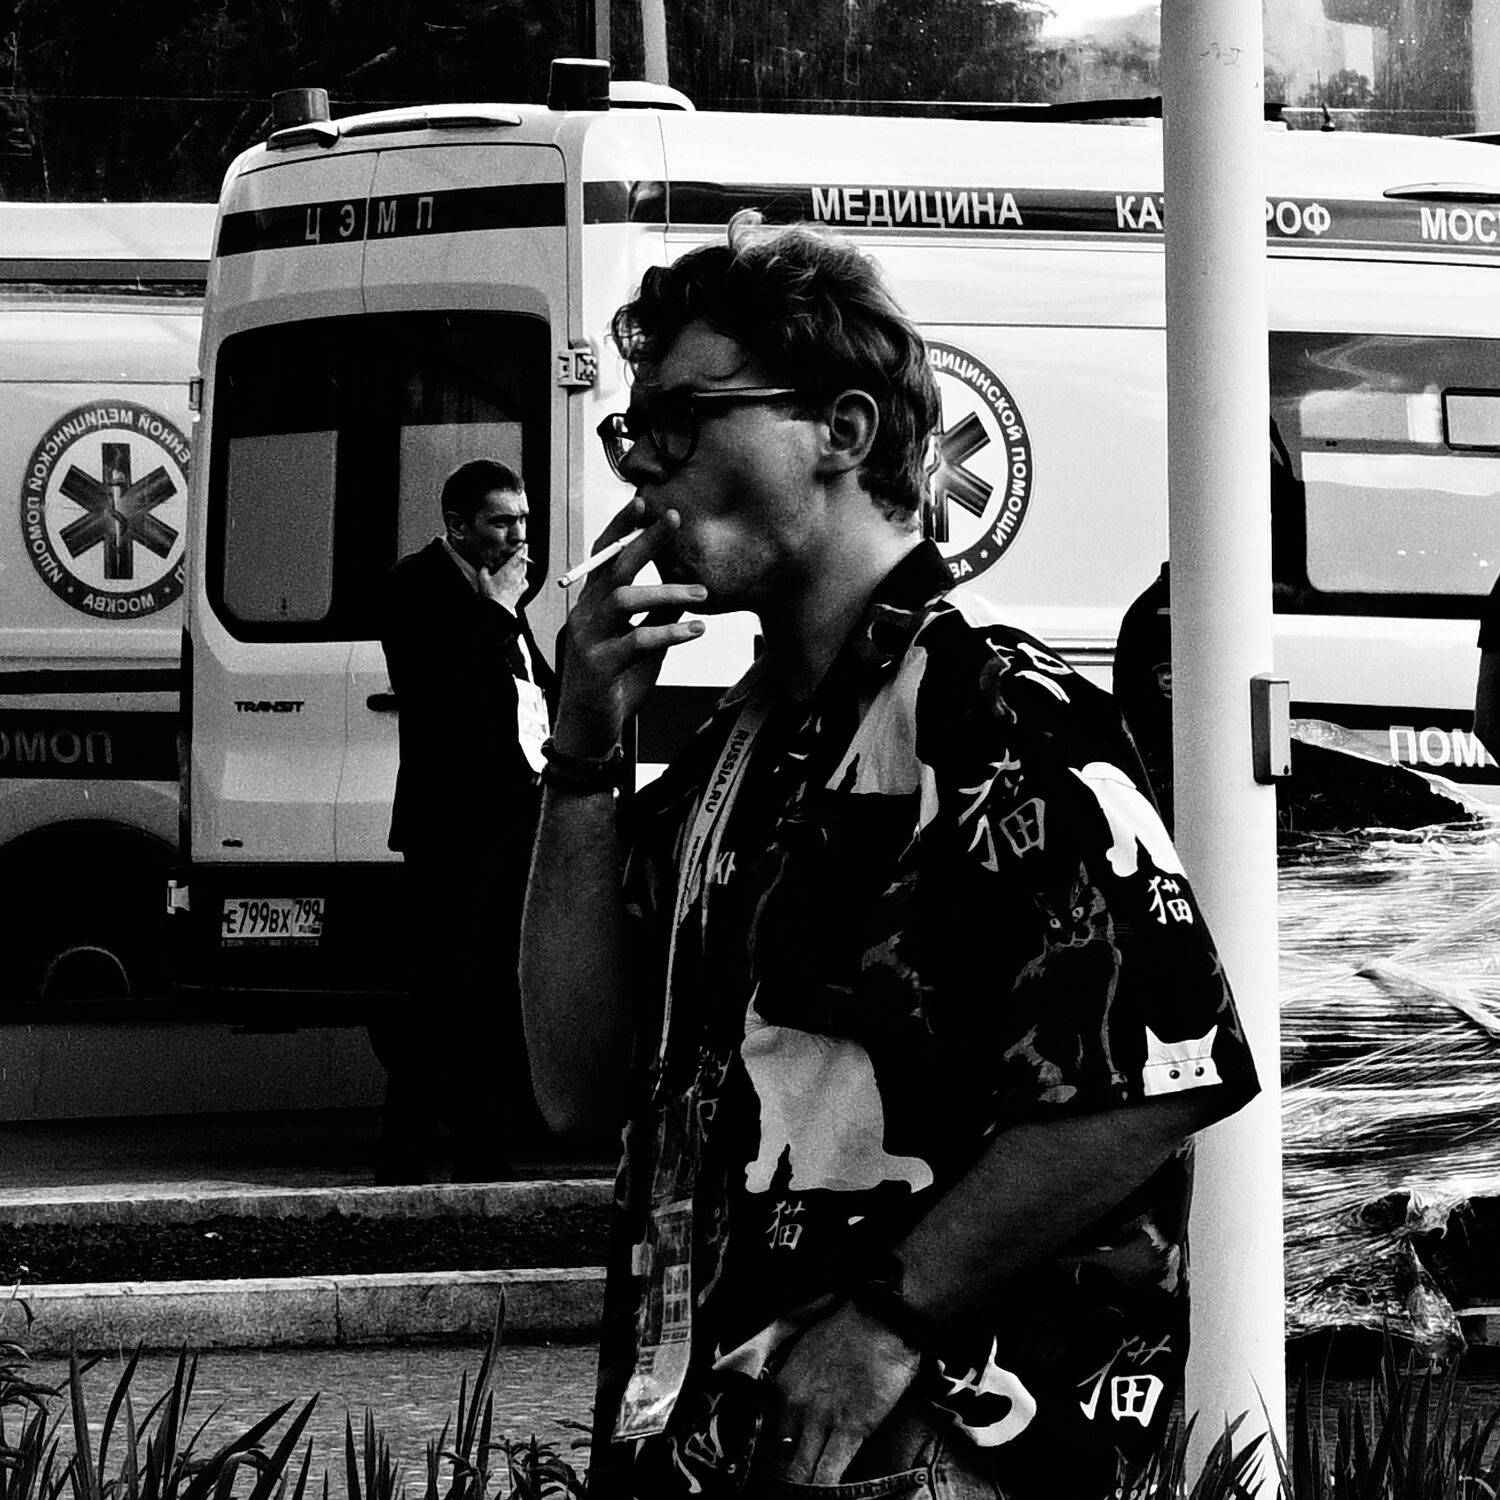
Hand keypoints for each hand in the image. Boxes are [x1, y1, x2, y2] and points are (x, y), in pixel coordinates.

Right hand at [479, 546, 529, 611]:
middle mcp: (517, 575)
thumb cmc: (492, 595)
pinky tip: (520, 578)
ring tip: (521, 561)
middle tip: (524, 549)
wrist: (499, 608)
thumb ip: (484, 570)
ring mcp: (521, 583)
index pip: (518, 556)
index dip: (522, 549)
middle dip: (524, 555)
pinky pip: (524, 581)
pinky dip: (523, 577)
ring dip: (523, 565)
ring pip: (524, 571)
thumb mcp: (483, 579)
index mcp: (509, 570)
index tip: (524, 545)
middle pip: (523, 562)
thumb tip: (485, 566)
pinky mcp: (522, 590)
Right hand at [552, 501, 706, 755]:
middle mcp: (585, 615)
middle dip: (644, 541)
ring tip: (702, 593)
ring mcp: (589, 640)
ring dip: (666, 592)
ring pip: (624, 600)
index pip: (603, 557)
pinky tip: (696, 630)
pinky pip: (637, 641)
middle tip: (675, 519)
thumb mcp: (639, 642)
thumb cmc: (615, 681)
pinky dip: (670, 632)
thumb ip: (655, 615)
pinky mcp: (600, 666)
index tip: (643, 502)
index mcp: (593, 605)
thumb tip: (684, 590)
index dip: (621, 529)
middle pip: (614, 568)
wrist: (590, 729)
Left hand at [764, 1303, 921, 1484]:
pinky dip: (826, 1488)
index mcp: (785, 1383)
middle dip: (788, 1477)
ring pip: (802, 1470)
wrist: (881, 1318)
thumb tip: (810, 1403)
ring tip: (808, 1495)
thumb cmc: (852, 1328)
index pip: (774, 1432)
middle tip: (791, 1487)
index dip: (781, 1454)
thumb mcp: (811, 1350)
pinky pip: (830, 1470)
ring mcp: (821, 1419)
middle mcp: (796, 1404)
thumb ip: (804, 1381)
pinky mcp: (850, 1428)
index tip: (786, 1466)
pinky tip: (824, 1496)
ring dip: (805, 1487)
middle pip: (784, 1456)